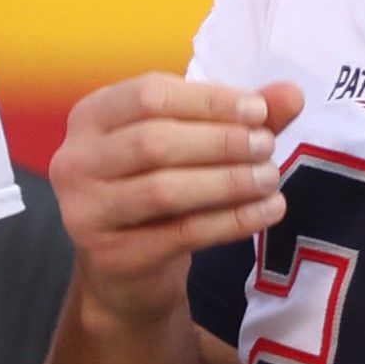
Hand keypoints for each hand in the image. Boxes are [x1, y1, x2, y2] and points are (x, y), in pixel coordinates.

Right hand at [50, 75, 303, 328]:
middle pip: (153, 140)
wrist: (126, 270)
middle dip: (220, 142)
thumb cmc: (157, 188)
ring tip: (270, 178)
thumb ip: (236, 117)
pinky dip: (231, 221)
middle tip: (267, 147)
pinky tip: (268, 211)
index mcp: (91, 116)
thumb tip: (290, 93)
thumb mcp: (190, 144)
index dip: (208, 100)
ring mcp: (86, 211)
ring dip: (227, 182)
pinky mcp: (111, 256)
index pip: (148, 94)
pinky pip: (181, 233)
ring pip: (164, 189)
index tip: (259, 110)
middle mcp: (75, 160)